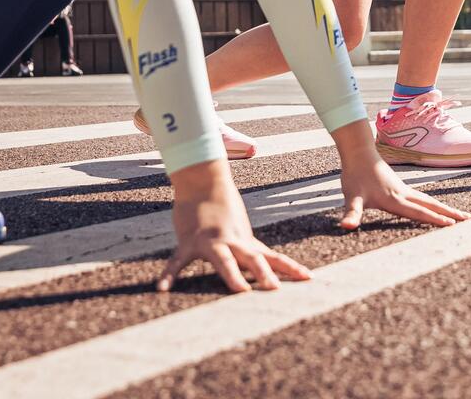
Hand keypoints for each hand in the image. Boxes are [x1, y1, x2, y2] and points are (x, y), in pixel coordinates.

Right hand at [159, 160, 310, 292]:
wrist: (203, 180)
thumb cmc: (221, 207)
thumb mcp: (240, 230)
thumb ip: (249, 249)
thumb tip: (263, 264)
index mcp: (245, 242)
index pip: (272, 256)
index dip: (291, 268)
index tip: (309, 279)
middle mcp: (232, 242)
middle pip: (252, 258)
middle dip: (264, 274)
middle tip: (276, 289)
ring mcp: (210, 242)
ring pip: (223, 259)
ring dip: (232, 275)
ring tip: (240, 290)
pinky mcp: (189, 241)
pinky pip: (177, 261)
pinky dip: (169, 275)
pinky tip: (161, 289)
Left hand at [330, 122, 469, 229]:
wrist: (358, 152)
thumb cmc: (354, 175)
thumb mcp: (351, 197)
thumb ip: (351, 213)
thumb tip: (346, 226)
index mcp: (394, 200)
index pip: (418, 212)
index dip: (434, 219)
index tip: (451, 225)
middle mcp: (403, 194)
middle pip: (430, 205)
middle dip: (448, 213)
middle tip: (468, 219)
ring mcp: (403, 189)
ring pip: (428, 200)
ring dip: (443, 208)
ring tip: (458, 215)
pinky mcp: (400, 186)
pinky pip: (421, 197)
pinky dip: (432, 203)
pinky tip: (434, 206)